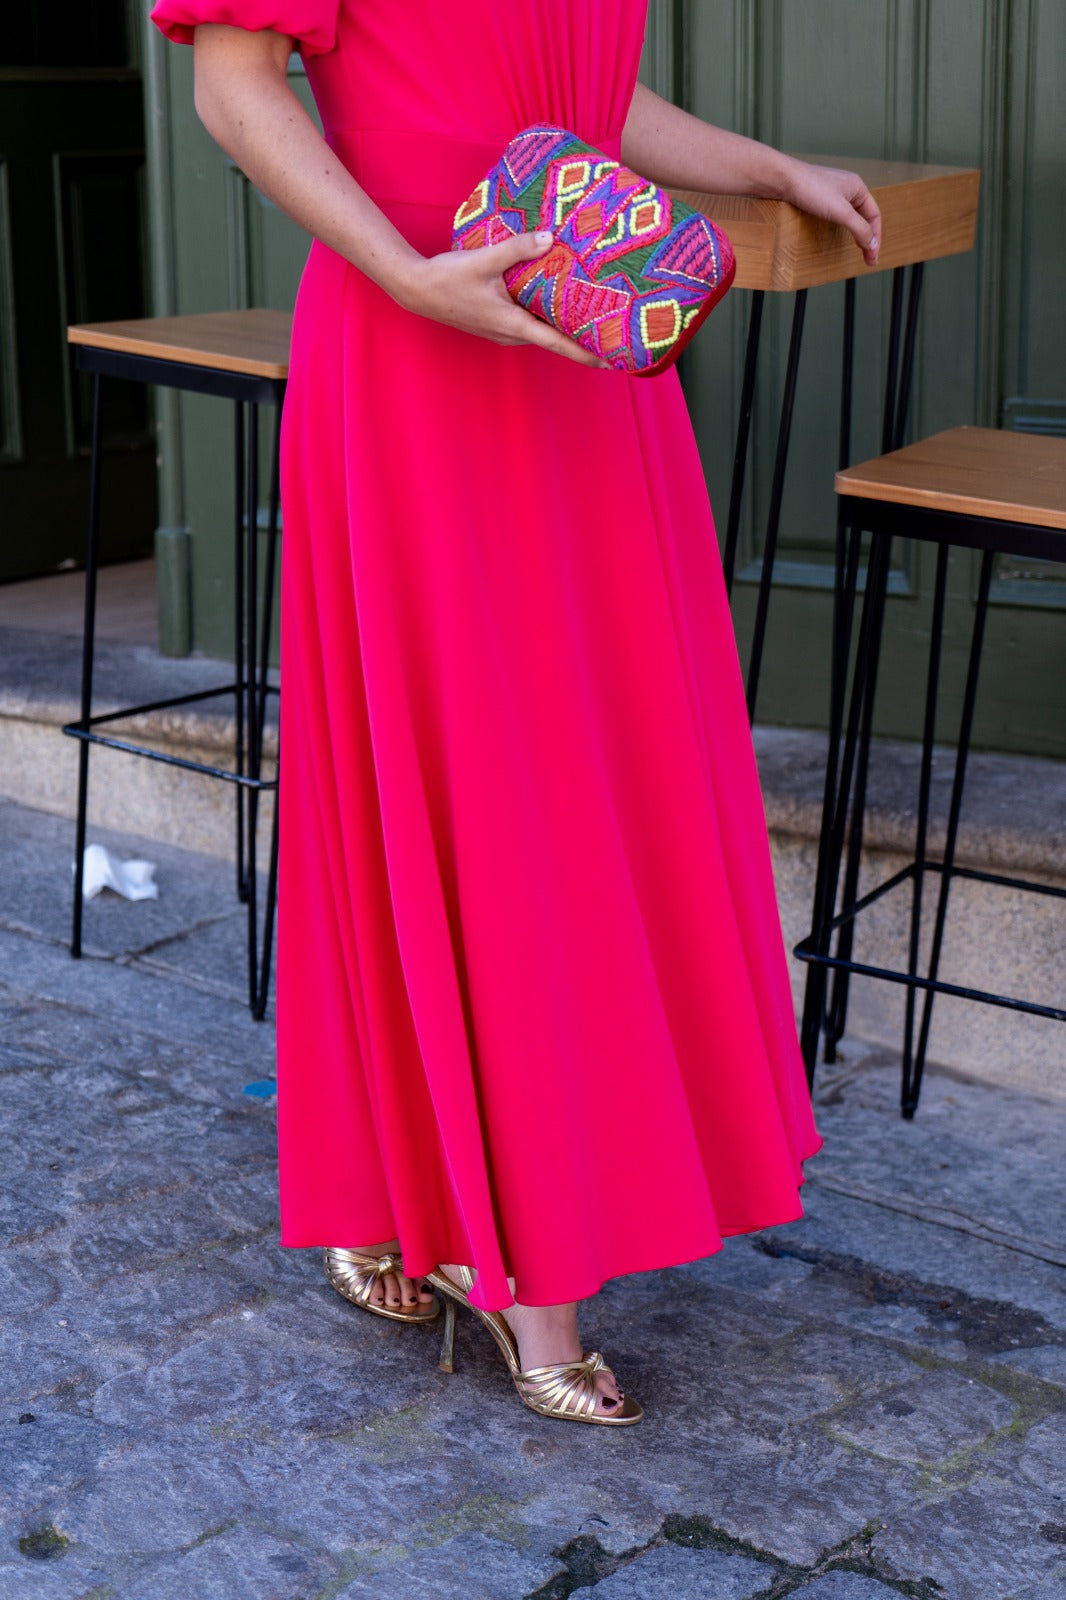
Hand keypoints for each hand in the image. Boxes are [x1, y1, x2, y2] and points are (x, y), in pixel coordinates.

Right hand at [393, 230, 609, 366]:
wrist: (417, 289)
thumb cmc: (448, 278)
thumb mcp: (484, 259)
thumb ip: (518, 248)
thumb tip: (550, 238)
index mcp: (513, 325)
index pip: (558, 344)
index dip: (586, 353)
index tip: (610, 360)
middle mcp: (511, 334)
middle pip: (554, 338)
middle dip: (580, 336)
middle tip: (609, 328)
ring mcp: (502, 331)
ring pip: (540, 329)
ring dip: (561, 324)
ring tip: (588, 312)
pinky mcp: (495, 323)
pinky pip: (527, 322)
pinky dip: (543, 314)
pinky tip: (551, 297)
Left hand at [780, 157, 881, 266]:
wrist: (783, 179)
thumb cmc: (812, 189)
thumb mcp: (841, 212)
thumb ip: (859, 229)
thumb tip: (873, 245)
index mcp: (858, 187)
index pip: (875, 215)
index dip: (876, 237)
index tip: (872, 257)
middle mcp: (847, 188)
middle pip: (864, 216)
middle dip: (867, 236)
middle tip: (868, 258)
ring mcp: (833, 192)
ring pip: (851, 215)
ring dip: (855, 232)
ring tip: (858, 248)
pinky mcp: (819, 197)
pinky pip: (836, 214)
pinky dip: (841, 227)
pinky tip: (838, 234)